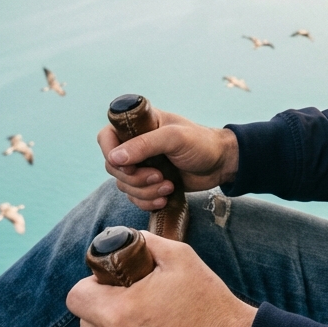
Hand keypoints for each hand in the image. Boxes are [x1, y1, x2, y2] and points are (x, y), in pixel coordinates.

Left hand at [67, 231, 256, 326]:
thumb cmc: (210, 306)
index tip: (114, 288)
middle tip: (142, 308)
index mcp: (118, 314)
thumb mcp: (181, 258)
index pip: (76, 297)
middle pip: (88, 324)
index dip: (95, 287)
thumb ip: (143, 243)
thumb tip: (121, 239)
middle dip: (108, 313)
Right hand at [98, 109, 238, 210]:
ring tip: (168, 186)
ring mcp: (142, 164)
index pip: (106, 136)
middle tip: (158, 177)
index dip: (110, 153)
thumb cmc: (202, 143)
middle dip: (134, 178)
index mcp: (140, 125)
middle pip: (113, 166)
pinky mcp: (149, 183)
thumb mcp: (175, 138)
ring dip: (144, 191)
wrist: (221, 164)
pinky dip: (147, 201)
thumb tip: (115, 158)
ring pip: (123, 184)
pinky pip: (134, 197)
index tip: (129, 165)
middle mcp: (136, 144)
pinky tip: (164, 197)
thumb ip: (145, 145)